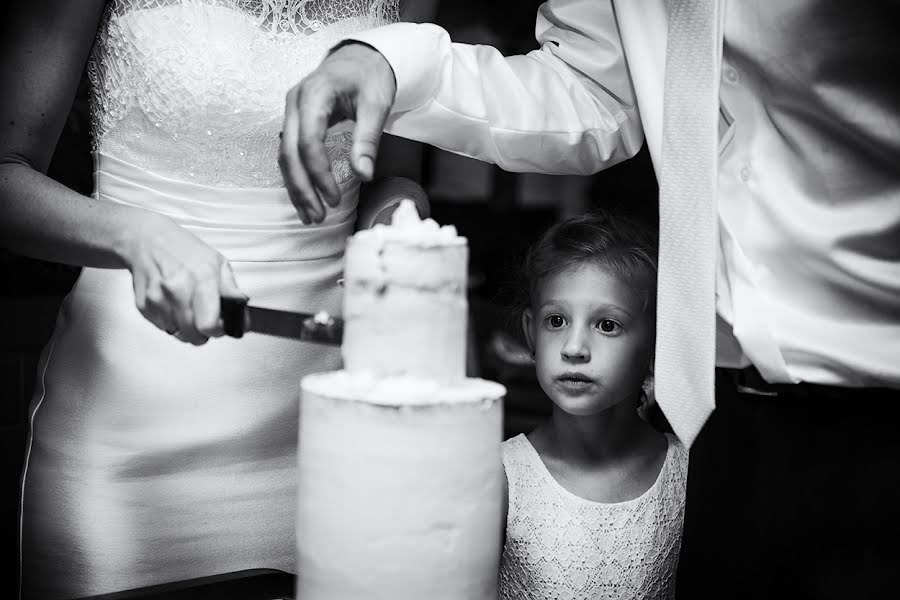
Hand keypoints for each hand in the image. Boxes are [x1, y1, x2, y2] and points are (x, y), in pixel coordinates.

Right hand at [121, 213, 245, 344]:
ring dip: (188, 329)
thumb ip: (231, 290)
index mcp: (201, 279)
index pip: (209, 325)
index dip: (218, 330)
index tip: (221, 325)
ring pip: (179, 335)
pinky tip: (174, 305)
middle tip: (206, 318)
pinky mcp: (144, 307)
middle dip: (205, 333)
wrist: (146, 239)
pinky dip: (172, 322)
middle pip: (195, 336)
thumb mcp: (217, 263)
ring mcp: (158, 299)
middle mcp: (177, 290)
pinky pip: (163, 328)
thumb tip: (241, 313)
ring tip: (190, 308)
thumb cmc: (184, 250)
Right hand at [279, 42, 396, 223]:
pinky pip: (290, 154)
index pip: (309, 142)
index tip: (335, 198)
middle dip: (302, 188)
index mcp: (314, 94)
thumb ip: (368, 139)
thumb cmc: (370, 76)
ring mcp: (291, 113)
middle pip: (289, 153)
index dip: (319, 174)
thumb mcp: (377, 104)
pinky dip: (296, 178)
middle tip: (319, 216)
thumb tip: (363, 175)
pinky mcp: (295, 122)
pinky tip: (305, 199)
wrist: (360, 58)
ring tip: (310, 216)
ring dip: (296, 188)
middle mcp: (295, 104)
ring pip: (285, 156)